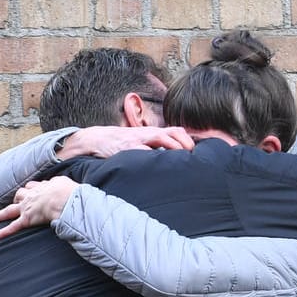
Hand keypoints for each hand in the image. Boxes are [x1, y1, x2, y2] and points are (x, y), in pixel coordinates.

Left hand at [0, 176, 77, 239]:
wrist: (64, 199)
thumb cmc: (67, 191)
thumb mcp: (63, 182)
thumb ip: (58, 182)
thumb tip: (58, 184)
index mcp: (41, 187)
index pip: (32, 186)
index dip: (31, 189)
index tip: (32, 191)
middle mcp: (31, 196)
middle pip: (20, 194)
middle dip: (18, 198)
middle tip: (17, 203)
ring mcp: (27, 208)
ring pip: (10, 210)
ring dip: (2, 214)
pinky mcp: (26, 220)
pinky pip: (13, 227)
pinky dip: (3, 232)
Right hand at [57, 125, 195, 157]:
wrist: (98, 138)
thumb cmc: (121, 143)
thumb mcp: (139, 142)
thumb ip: (154, 147)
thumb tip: (170, 159)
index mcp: (152, 133)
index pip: (176, 131)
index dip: (189, 139)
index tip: (199, 151)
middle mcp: (148, 133)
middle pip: (173, 132)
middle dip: (185, 142)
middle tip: (194, 156)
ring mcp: (139, 139)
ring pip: (161, 137)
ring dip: (174, 146)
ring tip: (182, 157)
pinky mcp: (128, 147)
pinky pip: (143, 151)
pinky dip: (153, 157)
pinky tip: (160, 165)